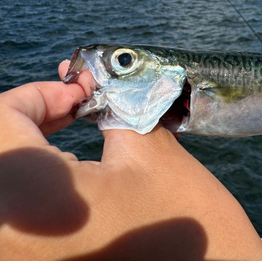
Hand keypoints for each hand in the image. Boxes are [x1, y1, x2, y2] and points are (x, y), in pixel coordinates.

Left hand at [0, 62, 261, 259]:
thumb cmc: (187, 220)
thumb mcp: (146, 146)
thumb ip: (106, 102)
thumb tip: (80, 76)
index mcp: (32, 202)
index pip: (0, 118)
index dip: (41, 94)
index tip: (80, 93)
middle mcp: (7, 237)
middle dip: (33, 116)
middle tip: (78, 105)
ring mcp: (15, 253)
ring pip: (3, 174)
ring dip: (29, 144)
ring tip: (72, 130)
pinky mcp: (29, 260)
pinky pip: (12, 208)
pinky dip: (32, 178)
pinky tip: (68, 171)